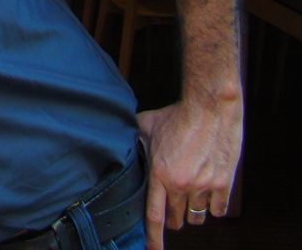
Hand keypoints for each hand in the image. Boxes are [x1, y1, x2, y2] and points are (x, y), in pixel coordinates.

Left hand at [136, 94, 242, 249]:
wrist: (209, 108)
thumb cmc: (176, 115)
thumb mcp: (146, 125)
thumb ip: (135, 141)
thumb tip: (121, 143)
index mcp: (159, 174)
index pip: (154, 216)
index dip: (153, 238)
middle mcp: (181, 185)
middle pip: (176, 220)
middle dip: (173, 217)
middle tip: (172, 204)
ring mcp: (204, 186)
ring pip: (198, 216)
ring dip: (193, 210)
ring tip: (190, 192)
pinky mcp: (224, 183)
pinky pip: (219, 210)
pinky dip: (214, 207)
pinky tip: (209, 194)